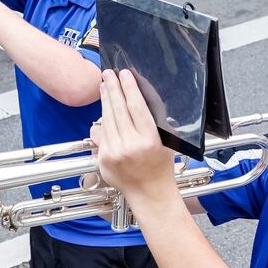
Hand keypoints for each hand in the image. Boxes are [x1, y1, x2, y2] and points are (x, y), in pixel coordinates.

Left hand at [92, 70, 177, 201]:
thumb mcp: (165, 142)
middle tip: (108, 73)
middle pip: (118, 109)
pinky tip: (104, 109)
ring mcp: (114, 153)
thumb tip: (131, 101)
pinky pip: (102, 134)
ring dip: (105, 100)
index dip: (129, 87)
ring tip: (105, 86)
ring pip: (107, 119)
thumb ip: (150, 123)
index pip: (136, 106)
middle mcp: (130, 145)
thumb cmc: (161, 167)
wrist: (150, 193)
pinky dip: (103, 119)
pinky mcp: (103, 159)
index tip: (125, 74)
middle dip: (113, 88)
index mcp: (149, 139)